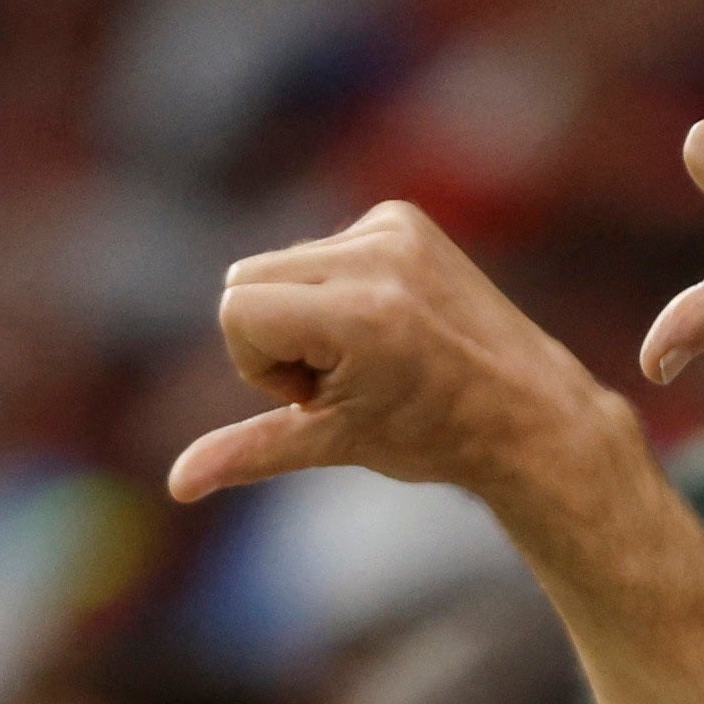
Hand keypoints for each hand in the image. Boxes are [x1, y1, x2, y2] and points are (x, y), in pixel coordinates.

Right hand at [167, 202, 626, 509]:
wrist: (527, 413)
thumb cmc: (433, 438)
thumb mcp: (334, 443)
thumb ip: (249, 452)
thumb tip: (176, 485)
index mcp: (357, 315)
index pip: (236, 310)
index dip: (260, 364)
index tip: (315, 394)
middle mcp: (377, 260)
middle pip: (245, 279)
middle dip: (273, 336)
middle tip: (339, 378)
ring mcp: (394, 230)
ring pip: (280, 261)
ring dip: (302, 311)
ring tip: (365, 354)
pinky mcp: (404, 218)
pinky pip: (324, 245)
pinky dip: (334, 285)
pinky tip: (384, 324)